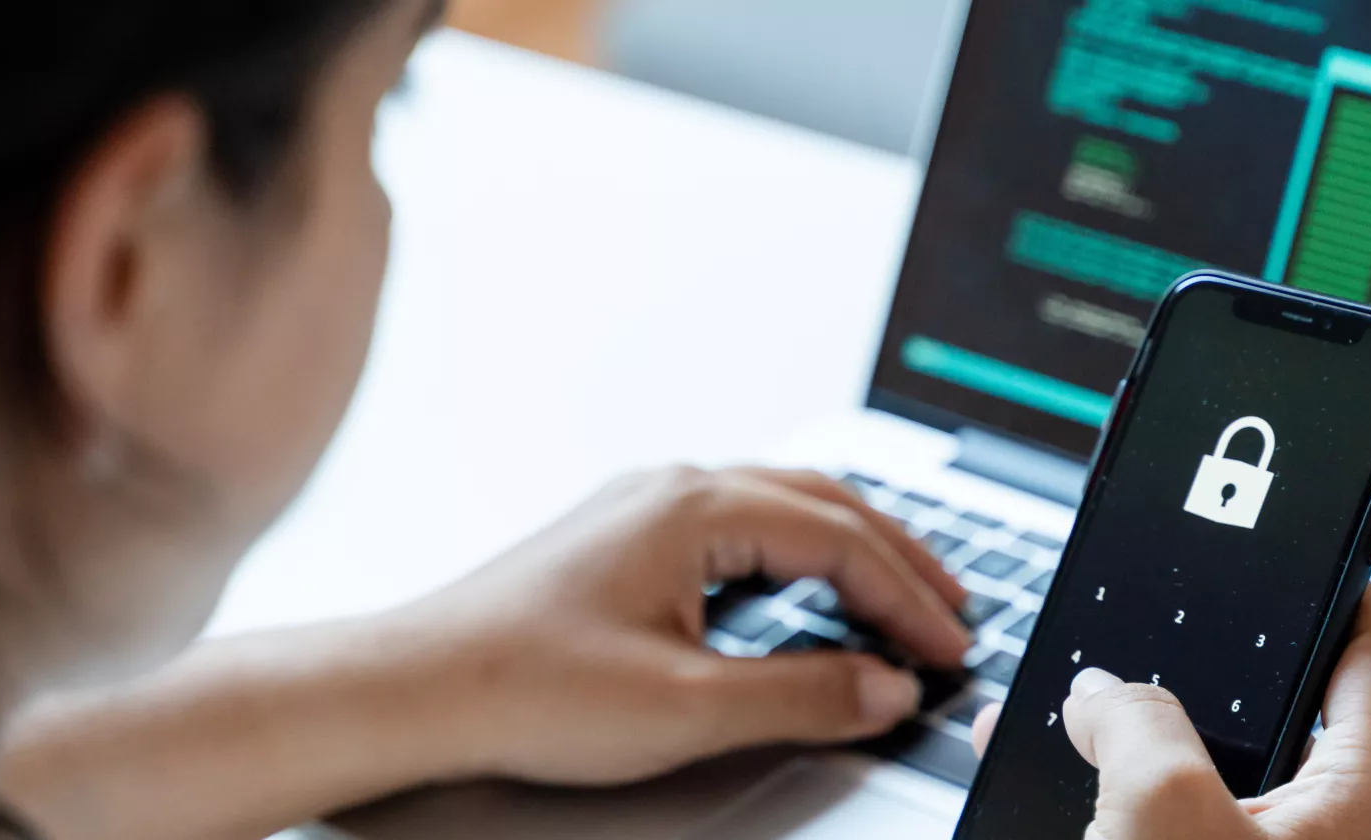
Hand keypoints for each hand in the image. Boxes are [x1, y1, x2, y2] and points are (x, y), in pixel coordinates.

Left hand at [390, 466, 971, 785]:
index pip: (840, 541)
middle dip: (897, 560)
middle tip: (951, 612)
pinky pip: (741, 524)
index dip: (907, 599)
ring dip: (851, 549)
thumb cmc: (527, 688)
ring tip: (900, 596)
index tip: (948, 649)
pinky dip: (799, 555)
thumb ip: (801, 696)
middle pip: (823, 505)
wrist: (418, 686)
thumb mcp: (684, 707)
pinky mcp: (626, 535)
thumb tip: (885, 689)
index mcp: (695, 509)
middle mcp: (674, 487)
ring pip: (782, 507)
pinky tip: (809, 589)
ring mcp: (646, 505)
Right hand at [970, 586, 1370, 839]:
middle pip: (1273, 705)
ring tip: (1064, 695)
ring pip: (1197, 768)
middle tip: (1139, 619)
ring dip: (1128, 728)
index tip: (1287, 533)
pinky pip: (1158, 823)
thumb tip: (1101, 694)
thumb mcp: (1159, 810)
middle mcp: (1324, 837)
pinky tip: (1041, 771)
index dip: (1329, 577)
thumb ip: (1133, 716)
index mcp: (1364, 800)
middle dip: (1192, 660)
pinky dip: (1105, 792)